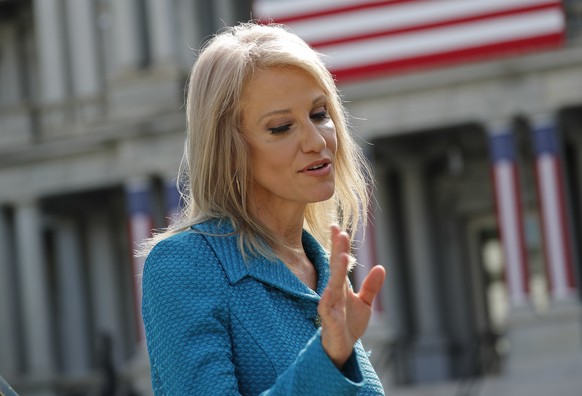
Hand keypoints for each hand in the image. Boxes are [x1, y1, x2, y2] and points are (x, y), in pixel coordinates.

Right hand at [318, 225, 385, 367]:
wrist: (341, 350)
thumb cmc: (349, 325)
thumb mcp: (365, 304)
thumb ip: (371, 287)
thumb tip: (380, 267)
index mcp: (341, 287)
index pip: (339, 262)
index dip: (339, 246)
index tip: (337, 227)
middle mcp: (334, 293)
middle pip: (335, 269)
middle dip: (337, 251)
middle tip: (339, 232)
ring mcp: (331, 307)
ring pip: (332, 286)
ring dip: (336, 271)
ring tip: (341, 255)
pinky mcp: (330, 322)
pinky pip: (328, 310)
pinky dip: (328, 300)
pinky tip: (330, 290)